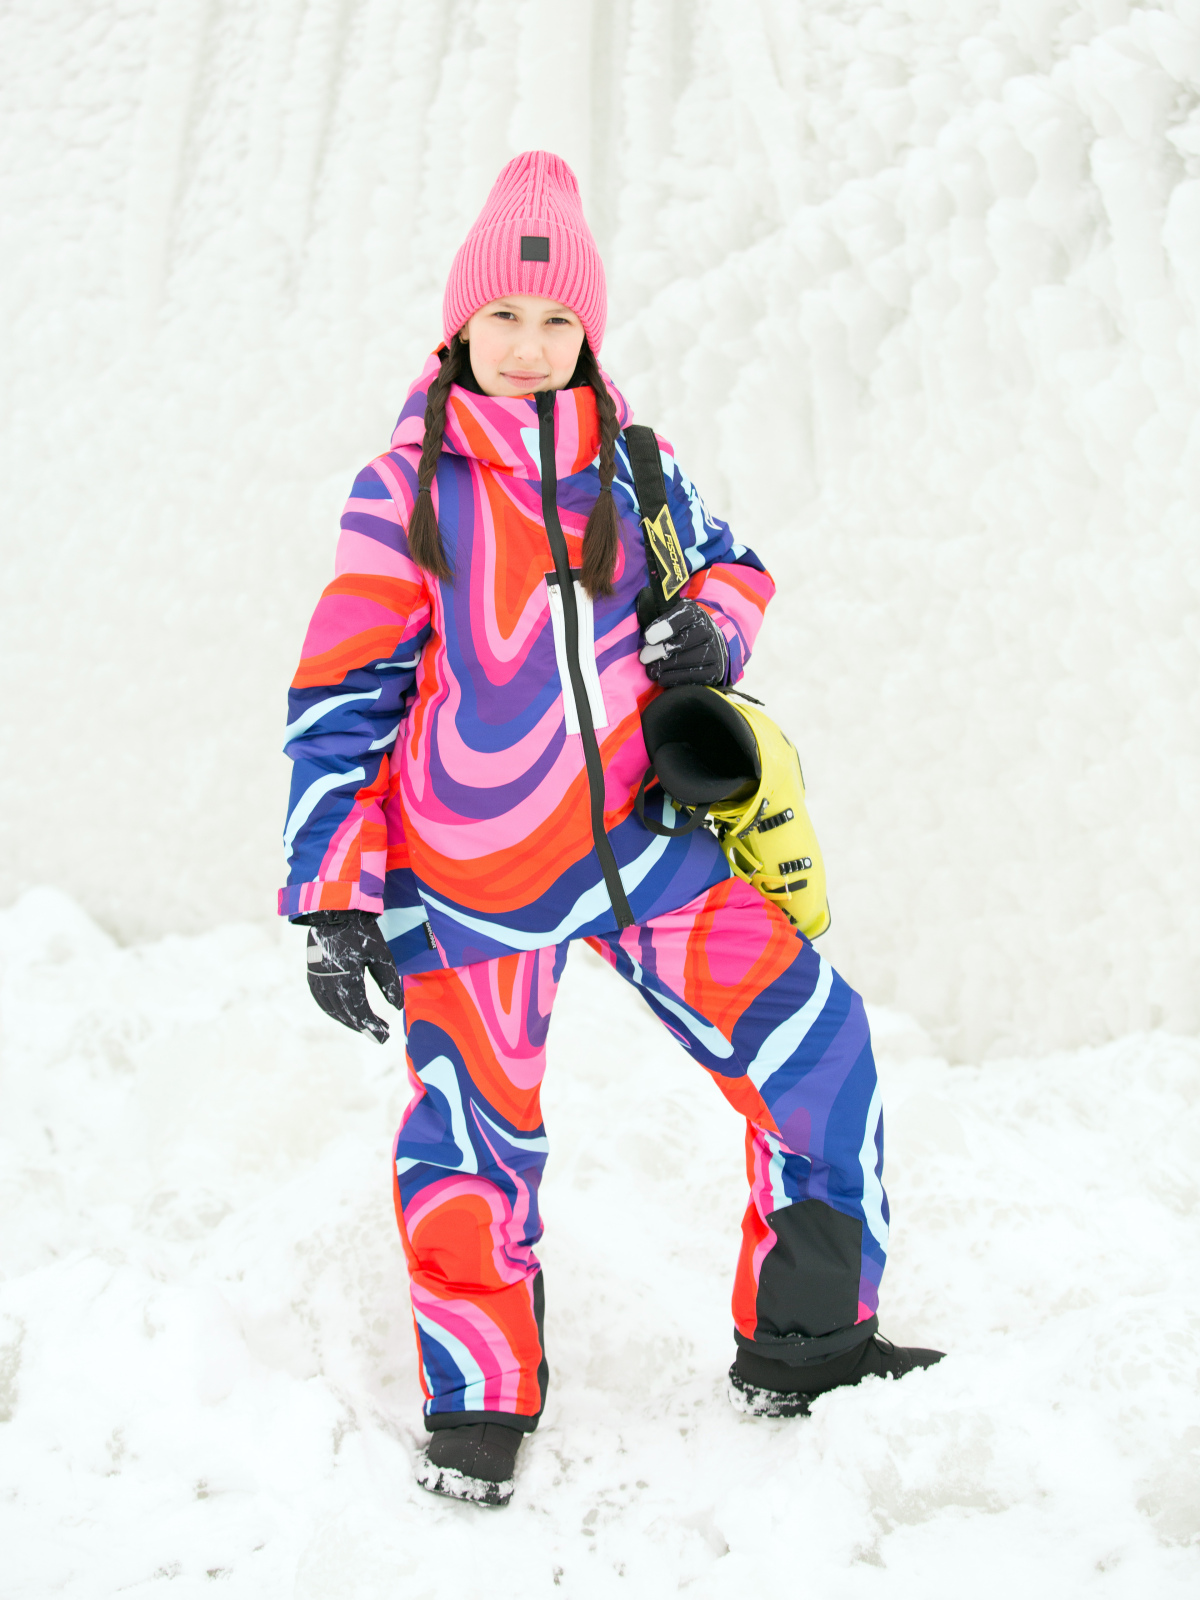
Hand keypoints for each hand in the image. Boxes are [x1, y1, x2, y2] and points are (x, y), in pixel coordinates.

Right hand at [296, 910, 404, 1043]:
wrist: (335, 911)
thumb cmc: (362, 932)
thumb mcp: (381, 956)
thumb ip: (388, 983)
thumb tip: (397, 1007)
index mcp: (347, 978)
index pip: (360, 1012)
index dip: (372, 1027)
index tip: (385, 1036)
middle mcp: (329, 982)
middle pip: (346, 1014)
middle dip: (364, 1027)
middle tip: (380, 1036)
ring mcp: (317, 979)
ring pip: (332, 1010)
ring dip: (348, 1021)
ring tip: (364, 1026)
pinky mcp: (312, 974)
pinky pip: (321, 1001)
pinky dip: (333, 1011)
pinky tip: (344, 1014)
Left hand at [639, 599, 728, 687]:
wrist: (707, 646)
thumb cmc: (680, 631)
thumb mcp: (671, 617)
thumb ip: (658, 615)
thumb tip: (646, 622)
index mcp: (695, 613)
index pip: (680, 618)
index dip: (663, 628)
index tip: (648, 638)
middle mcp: (708, 630)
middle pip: (681, 642)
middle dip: (659, 652)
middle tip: (644, 658)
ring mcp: (715, 651)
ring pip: (687, 661)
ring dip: (664, 667)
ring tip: (651, 670)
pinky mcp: (715, 671)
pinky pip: (693, 676)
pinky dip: (675, 679)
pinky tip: (662, 678)